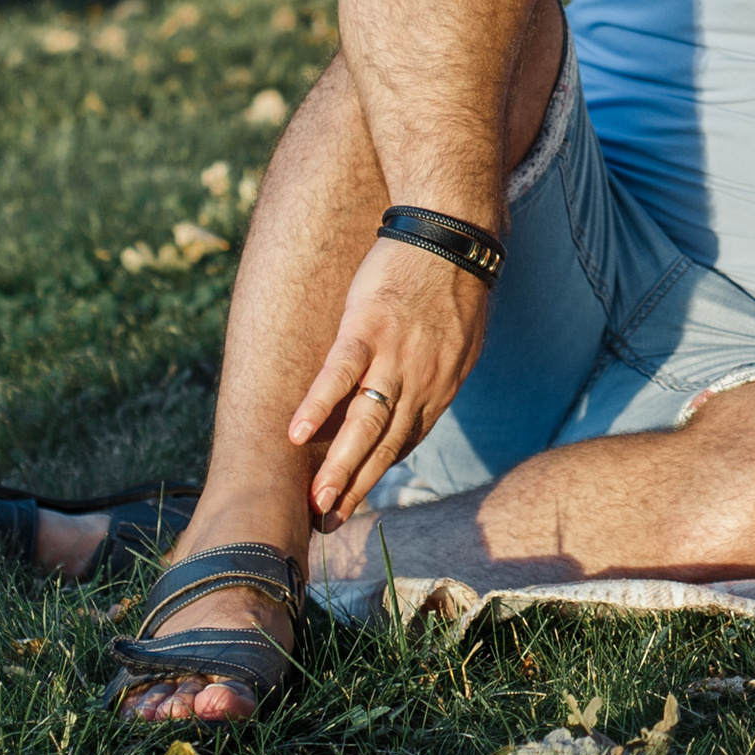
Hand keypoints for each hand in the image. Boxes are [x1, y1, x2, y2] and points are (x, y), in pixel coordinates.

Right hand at [291, 237, 494, 518]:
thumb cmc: (452, 282)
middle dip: (357, 487)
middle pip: (386, 445)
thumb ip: (435, 376)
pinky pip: (340, 373)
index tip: (352, 504)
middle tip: (329, 523)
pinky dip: (318, 405)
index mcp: (441, 387)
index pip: (405, 444)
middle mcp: (422, 380)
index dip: (376, 476)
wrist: (454, 231)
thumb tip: (415, 402)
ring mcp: (395, 354)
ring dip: (341, 465)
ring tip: (318, 501)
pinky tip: (296, 433)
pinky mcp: (369, 325)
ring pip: (366, 422)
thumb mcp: (458, 341)